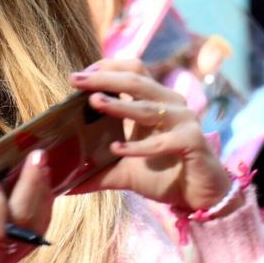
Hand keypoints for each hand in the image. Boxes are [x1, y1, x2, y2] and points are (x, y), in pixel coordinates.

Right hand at [0, 152, 51, 262]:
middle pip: (21, 223)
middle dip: (31, 186)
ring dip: (41, 196)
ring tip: (43, 167)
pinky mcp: (11, 260)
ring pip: (34, 230)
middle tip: (37, 157)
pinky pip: (33, 236)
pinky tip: (41, 191)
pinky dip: (41, 211)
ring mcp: (4, 260)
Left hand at [68, 60, 235, 213]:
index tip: (78, 76)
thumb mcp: (123, 170)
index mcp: (154, 100)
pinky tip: (117, 149)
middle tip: (77, 80)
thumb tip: (63, 183)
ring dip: (119, 105)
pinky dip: (139, 146)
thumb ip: (95, 172)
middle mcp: (169, 104)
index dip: (107, 67)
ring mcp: (183, 120)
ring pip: (147, 106)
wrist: (200, 196)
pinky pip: (163, 141)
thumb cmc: (163, 175)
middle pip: (136, 79)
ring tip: (95, 102)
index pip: (132, 69)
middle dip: (104, 78)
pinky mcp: (192, 142)